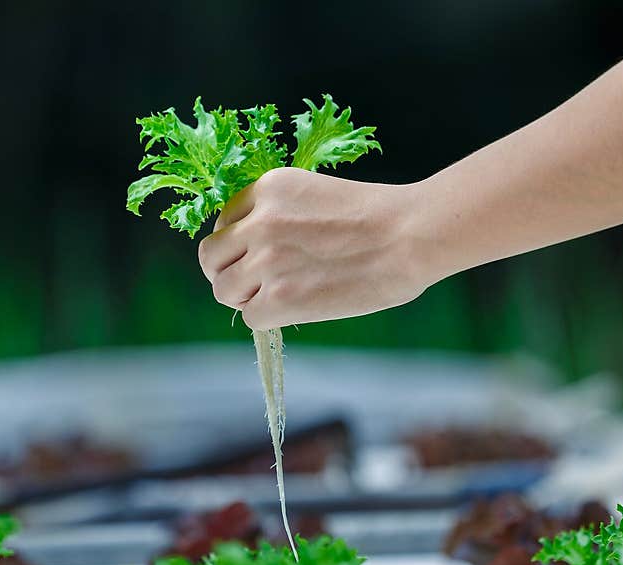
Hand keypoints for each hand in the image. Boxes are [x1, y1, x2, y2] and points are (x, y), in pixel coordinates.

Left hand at [197, 167, 429, 328]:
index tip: (255, 256)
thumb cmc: (379, 217)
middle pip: (212, 256)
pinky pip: (250, 317)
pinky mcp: (280, 298)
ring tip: (274, 299)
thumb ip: (280, 215)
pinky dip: (267, 318)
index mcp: (268, 189)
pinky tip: (293, 310)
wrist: (410, 236)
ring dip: (244, 298)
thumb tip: (257, 247)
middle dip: (228, 271)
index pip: (224, 222)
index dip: (237, 244)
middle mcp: (259, 222)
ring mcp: (266, 260)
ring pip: (223, 290)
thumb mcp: (316, 195)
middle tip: (253, 283)